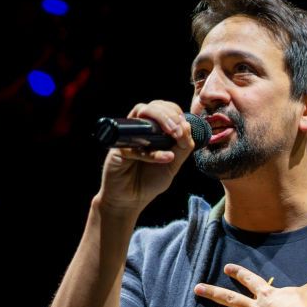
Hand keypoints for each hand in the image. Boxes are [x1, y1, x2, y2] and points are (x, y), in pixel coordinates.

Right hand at [97, 100, 195, 214]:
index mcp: (155, 130)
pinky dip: (153, 152)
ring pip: (141, 111)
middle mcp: (141, 129)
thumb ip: (183, 147)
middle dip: (171, 115)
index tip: (186, 130)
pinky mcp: (118, 148)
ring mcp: (129, 135)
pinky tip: (166, 158)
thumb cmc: (150, 180)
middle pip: (154, 106)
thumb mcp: (174, 164)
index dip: (178, 115)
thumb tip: (188, 126)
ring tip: (175, 134)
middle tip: (180, 132)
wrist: (131, 200)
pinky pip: (136, 143)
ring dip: (162, 119)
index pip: (167, 110)